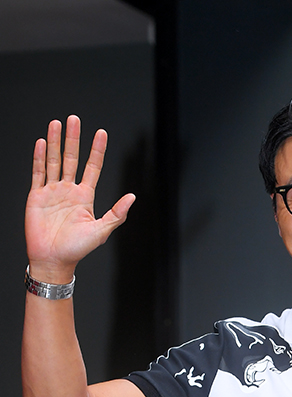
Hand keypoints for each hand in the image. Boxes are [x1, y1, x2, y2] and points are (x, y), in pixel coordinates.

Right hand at [25, 115, 134, 282]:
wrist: (53, 260)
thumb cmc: (77, 249)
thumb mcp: (101, 231)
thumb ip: (116, 213)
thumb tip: (133, 197)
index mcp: (85, 197)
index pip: (93, 167)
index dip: (97, 150)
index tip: (101, 133)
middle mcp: (68, 191)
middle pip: (72, 158)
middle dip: (73, 138)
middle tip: (74, 119)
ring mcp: (52, 191)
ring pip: (54, 161)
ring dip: (54, 142)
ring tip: (57, 124)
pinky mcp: (36, 196)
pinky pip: (38, 172)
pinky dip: (39, 157)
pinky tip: (41, 142)